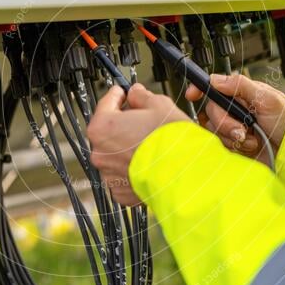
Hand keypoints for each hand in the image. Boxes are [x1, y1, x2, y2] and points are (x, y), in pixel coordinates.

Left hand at [87, 83, 189, 205]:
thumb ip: (142, 96)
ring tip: (149, 144)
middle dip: (124, 124)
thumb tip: (136, 94)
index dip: (118, 96)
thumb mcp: (159, 105)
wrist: (184, 175)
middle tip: (142, 119)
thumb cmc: (170, 142)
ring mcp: (108, 174)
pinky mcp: (120, 190)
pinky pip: (123, 174)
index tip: (124, 93)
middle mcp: (100, 152)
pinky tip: (148, 162)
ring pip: (115, 154)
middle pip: (109, 131)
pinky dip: (132, 168)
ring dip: (127, 147)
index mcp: (102, 127)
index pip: (106, 103)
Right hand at [186, 74, 284, 164]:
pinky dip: (235, 147)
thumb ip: (241, 85)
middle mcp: (232, 109)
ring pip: (213, 130)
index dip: (199, 89)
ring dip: (232, 137)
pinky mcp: (232, 144)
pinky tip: (249, 145)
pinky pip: (220, 145)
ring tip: (250, 138)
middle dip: (225, 123)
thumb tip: (216, 79)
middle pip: (210, 112)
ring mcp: (231, 127)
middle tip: (243, 128)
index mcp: (239, 93)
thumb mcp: (267, 98)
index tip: (192, 95)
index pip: (212, 87)